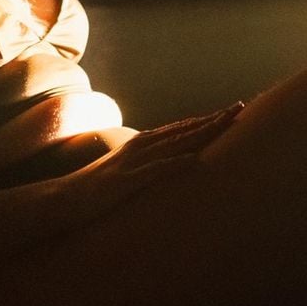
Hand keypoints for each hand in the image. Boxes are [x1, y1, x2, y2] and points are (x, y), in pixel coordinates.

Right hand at [52, 103, 242, 224]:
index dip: (207, 120)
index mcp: (144, 143)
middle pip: (185, 129)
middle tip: (240, 107)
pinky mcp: (128, 180)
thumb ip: (147, 163)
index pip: (182, 127)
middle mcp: (142, 146)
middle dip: (213, 119)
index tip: (231, 112)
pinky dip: (177, 164)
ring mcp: (135, 161)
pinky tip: (196, 161)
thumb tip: (167, 162)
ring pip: (176, 143)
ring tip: (225, 123)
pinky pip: (157, 171)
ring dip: (202, 133)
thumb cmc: (99, 187)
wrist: (66, 197)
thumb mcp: (129, 169)